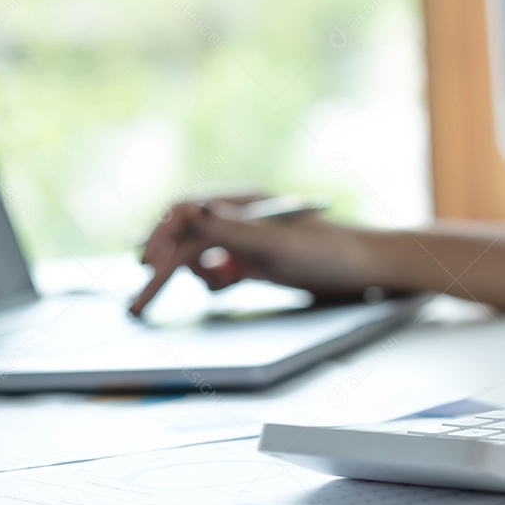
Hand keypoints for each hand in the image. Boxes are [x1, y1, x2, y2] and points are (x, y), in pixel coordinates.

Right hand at [129, 196, 385, 315]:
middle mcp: (238, 217)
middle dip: (159, 263)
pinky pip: (215, 269)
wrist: (365, 268)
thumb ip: (234, 229)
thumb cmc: (329, 252)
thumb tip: (191, 211)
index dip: (161, 239)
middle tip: (139, 302)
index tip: (149, 269)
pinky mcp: (251, 261)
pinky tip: (223, 287)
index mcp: (242, 203)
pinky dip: (209, 280)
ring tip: (165, 296)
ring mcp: (243, 240)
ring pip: (194, 254)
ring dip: (181, 272)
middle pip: (182, 235)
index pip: (184, 214)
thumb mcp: (280, 243)